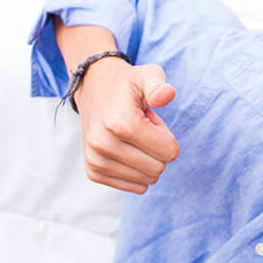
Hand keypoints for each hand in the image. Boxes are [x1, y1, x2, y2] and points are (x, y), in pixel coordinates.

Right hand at [75, 57, 178, 193]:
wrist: (93, 89)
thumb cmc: (127, 85)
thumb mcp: (146, 75)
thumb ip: (159, 84)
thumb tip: (166, 95)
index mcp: (120, 122)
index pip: (169, 152)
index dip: (166, 135)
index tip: (150, 120)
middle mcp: (103, 144)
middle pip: (159, 168)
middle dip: (158, 149)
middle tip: (142, 129)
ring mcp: (96, 160)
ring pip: (148, 180)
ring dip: (147, 160)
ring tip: (132, 138)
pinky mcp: (94, 172)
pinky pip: (135, 187)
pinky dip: (138, 172)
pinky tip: (125, 150)